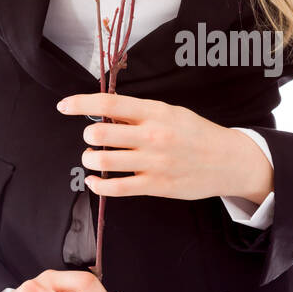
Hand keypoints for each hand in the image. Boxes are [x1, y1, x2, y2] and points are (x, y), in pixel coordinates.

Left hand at [56, 91, 273, 204]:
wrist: (229, 161)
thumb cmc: (197, 134)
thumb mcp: (171, 113)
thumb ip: (140, 114)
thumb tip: (105, 114)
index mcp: (155, 112)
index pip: (109, 104)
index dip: (81, 103)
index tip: (63, 106)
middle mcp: (152, 136)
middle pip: (100, 133)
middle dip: (88, 135)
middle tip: (92, 137)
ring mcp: (153, 163)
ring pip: (103, 160)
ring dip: (89, 159)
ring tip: (93, 158)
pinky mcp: (155, 186)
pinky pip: (116, 188)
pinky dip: (98, 185)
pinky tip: (95, 180)